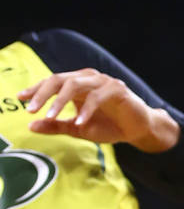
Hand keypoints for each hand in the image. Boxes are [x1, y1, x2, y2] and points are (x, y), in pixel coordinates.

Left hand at [18, 69, 178, 150]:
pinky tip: (79, 122)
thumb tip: (31, 126)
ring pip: (76, 84)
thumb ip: (57, 126)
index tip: (20, 99)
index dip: (36, 89)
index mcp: (78, 84)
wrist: (139, 130)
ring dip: (60, 101)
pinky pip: (97, 97)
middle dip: (43, 94)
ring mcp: (103, 82)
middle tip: (30, 109)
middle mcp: (89, 78)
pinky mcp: (117, 89)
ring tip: (51, 116)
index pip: (52, 82)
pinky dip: (86, 110)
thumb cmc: (110, 126)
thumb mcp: (78, 129)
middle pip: (59, 79)